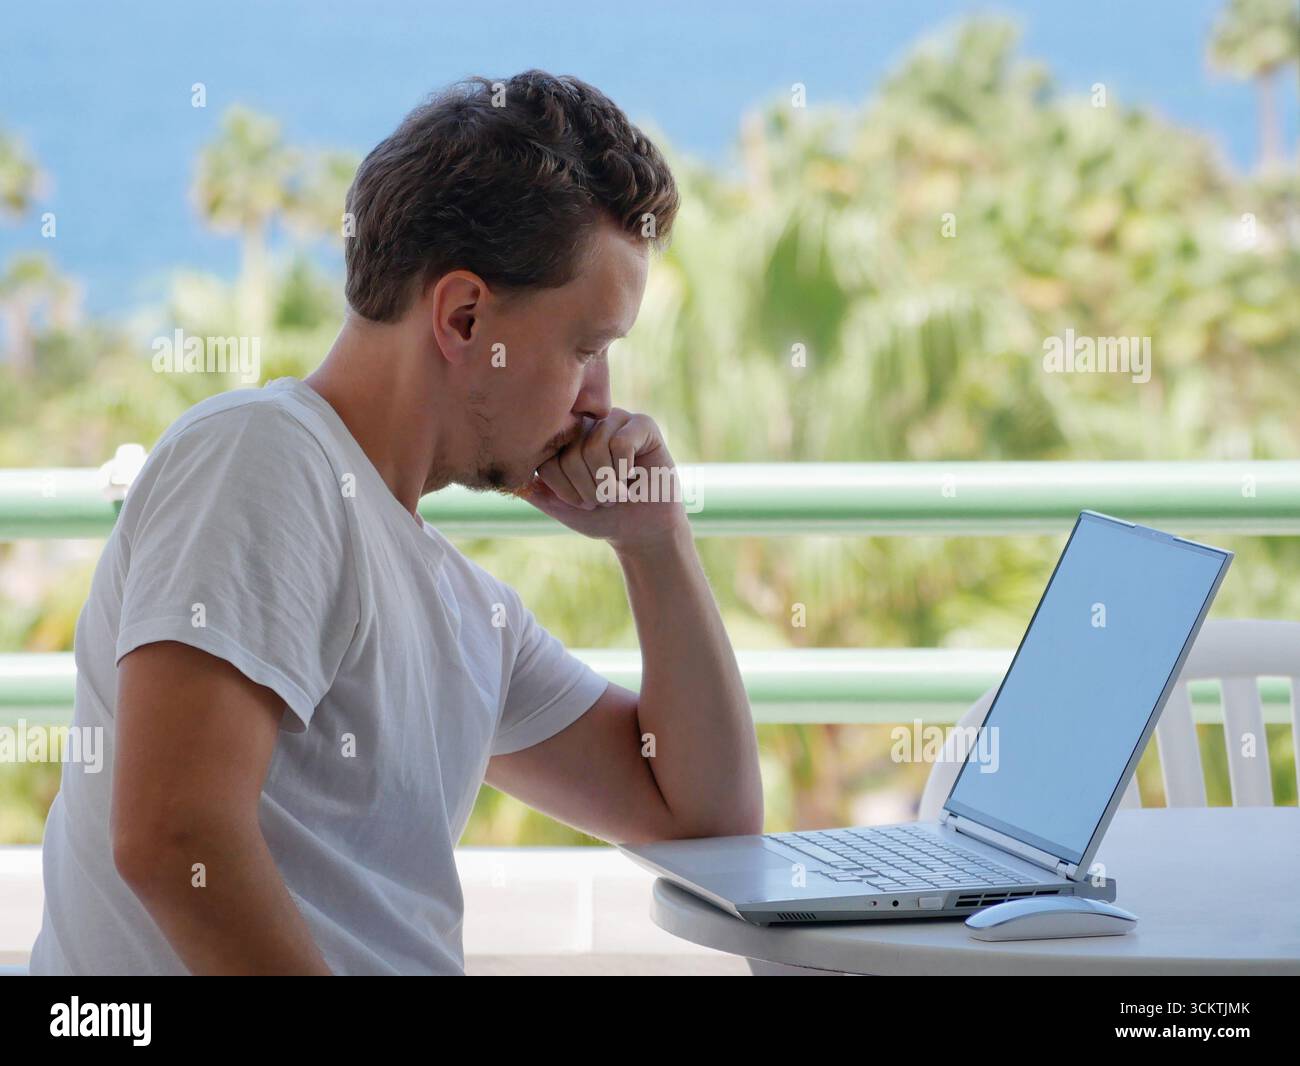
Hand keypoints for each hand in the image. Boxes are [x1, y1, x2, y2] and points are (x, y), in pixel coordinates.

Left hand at [516, 408, 688, 550]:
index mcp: (564, 440)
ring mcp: (615, 420)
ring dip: (609, 482)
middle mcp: (587, 424)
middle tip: (605, 496)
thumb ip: (536, 490)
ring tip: (620, 488)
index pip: (547, 456)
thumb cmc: (602, 516)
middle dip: (590, 487)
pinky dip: (626, 470)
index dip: (565, 489)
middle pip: (572, 452)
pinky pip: (622, 443)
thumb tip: (506, 478)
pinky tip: (634, 475)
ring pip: (597, 446)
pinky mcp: (643, 424)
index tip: (581, 501)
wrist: (642, 531)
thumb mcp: (561, 506)